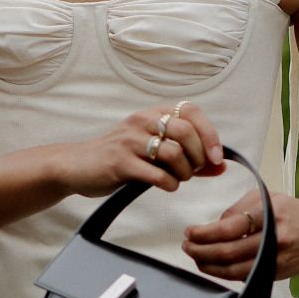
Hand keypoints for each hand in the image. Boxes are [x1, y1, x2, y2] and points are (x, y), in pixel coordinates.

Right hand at [54, 100, 227, 198]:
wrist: (77, 166)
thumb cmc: (120, 158)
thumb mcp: (153, 152)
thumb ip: (188, 158)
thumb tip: (221, 166)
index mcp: (152, 113)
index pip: (191, 111)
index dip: (210, 133)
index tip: (215, 157)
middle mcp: (141, 121)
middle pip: (186, 132)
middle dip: (198, 156)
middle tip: (193, 171)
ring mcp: (130, 141)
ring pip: (173, 153)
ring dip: (184, 173)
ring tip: (178, 179)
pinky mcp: (120, 162)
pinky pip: (156, 174)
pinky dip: (169, 184)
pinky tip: (166, 186)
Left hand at [182, 192, 298, 279]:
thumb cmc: (292, 212)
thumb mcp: (266, 198)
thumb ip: (238, 210)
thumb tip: (211, 227)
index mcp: (271, 214)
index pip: (228, 227)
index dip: (204, 233)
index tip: (189, 232)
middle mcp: (275, 238)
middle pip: (227, 252)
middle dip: (200, 250)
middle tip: (187, 246)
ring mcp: (276, 259)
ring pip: (233, 270)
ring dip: (208, 265)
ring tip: (195, 257)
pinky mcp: (276, 274)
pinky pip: (244, 277)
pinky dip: (224, 273)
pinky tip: (212, 266)